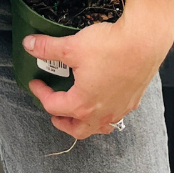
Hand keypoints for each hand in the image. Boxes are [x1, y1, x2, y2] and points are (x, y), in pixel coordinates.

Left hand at [25, 15, 172, 139]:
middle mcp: (102, 112)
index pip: (54, 106)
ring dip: (85, 123)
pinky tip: (104, 99)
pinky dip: (105, 113)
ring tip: (79, 113)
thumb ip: (48, 48)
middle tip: (54, 113)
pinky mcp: (132, 100)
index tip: (35, 82)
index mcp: (83, 104)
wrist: (144, 42)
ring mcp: (119, 108)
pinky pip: (116, 115)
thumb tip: (29, 45)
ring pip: (99, 126)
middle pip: (77, 129)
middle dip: (62, 122)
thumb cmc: (110, 47)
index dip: (40, 93)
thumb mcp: (71, 46)